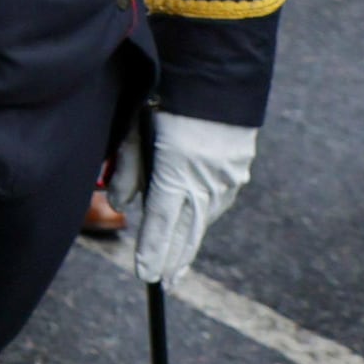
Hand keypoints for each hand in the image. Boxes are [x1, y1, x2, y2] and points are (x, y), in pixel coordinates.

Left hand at [107, 111, 259, 284]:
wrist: (217, 80)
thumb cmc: (167, 100)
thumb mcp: (137, 131)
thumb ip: (128, 169)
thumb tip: (124, 205)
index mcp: (177, 171)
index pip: (162, 223)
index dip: (153, 251)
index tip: (145, 274)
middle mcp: (205, 180)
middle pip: (188, 231)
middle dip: (174, 259)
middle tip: (164, 283)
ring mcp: (226, 178)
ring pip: (205, 221)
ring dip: (190, 244)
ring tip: (177, 268)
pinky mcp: (239, 171)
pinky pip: (219, 202)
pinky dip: (205, 218)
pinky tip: (196, 230)